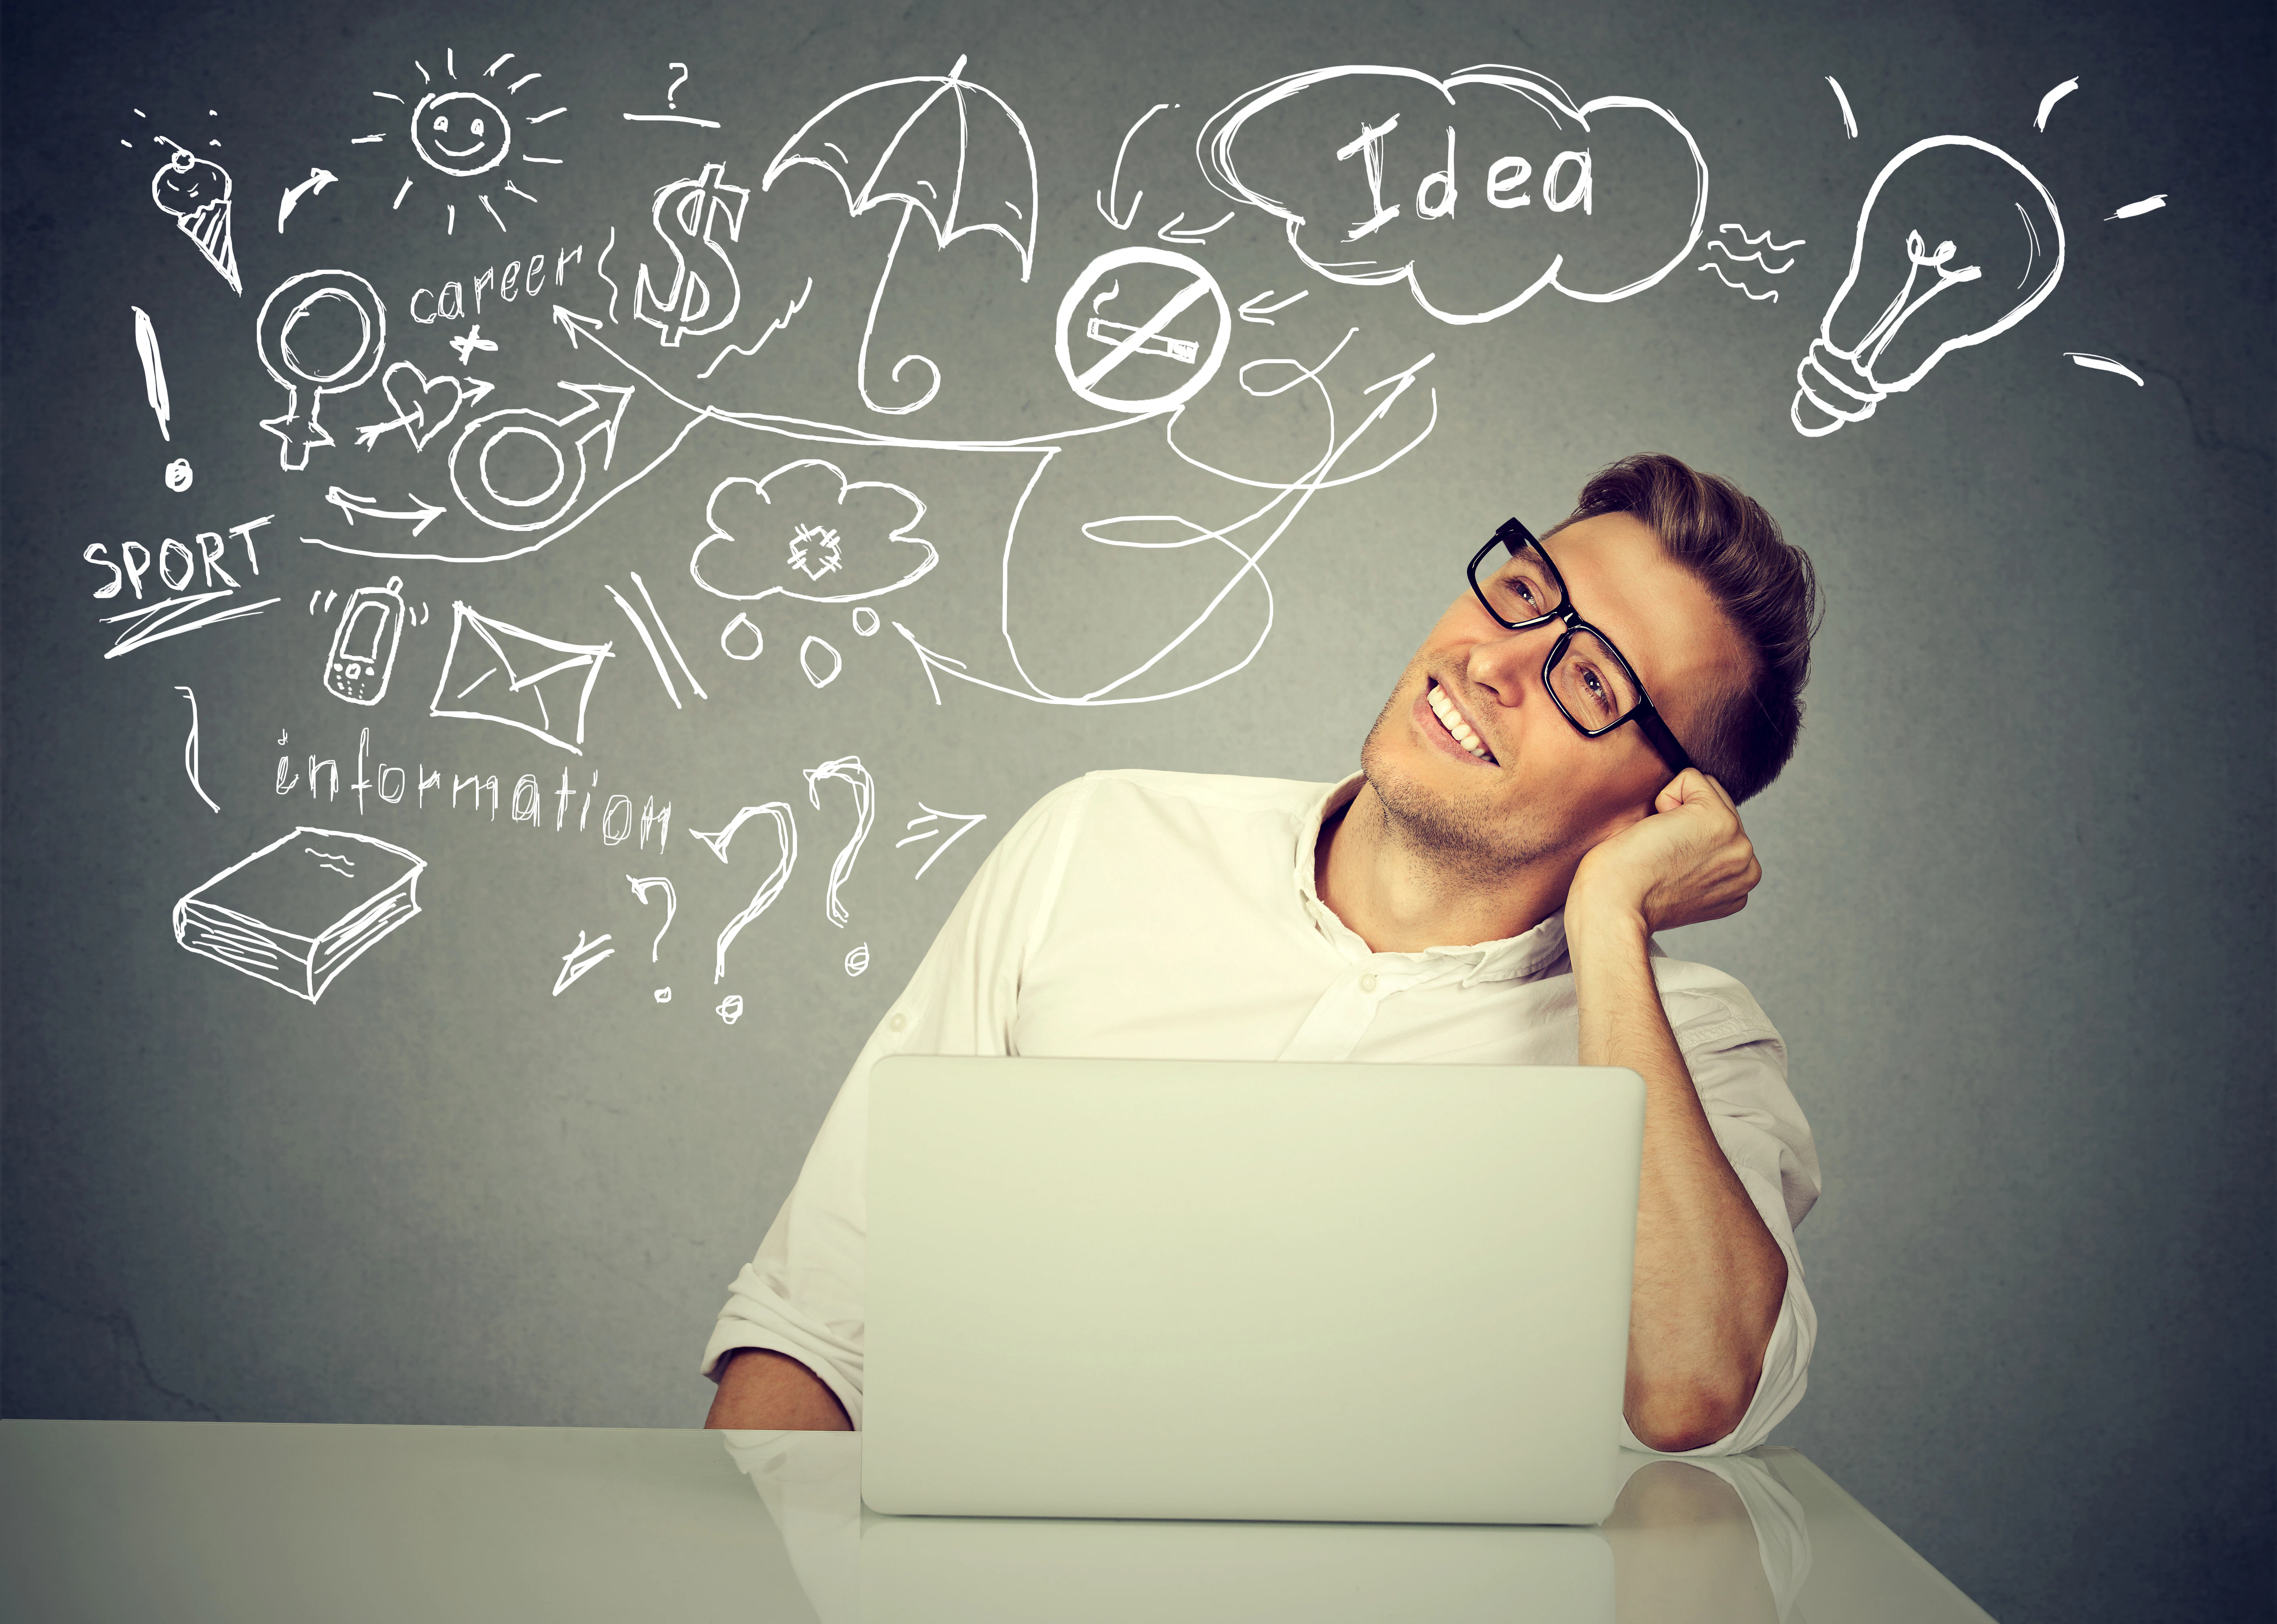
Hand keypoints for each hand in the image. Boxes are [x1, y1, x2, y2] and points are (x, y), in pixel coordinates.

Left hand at [1569, 770, 1760, 933]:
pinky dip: (1665, 796)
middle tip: (1660, 857)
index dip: (1686, 838)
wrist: (1614, 904)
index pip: (1721, 833)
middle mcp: (1747, 866)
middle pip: (1719, 807)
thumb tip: (1693, 834)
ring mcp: (1738, 842)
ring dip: (1675, 811)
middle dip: (1684, 821)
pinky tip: (1656, 831)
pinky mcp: (1718, 820)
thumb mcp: (1681, 882)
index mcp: (1740, 884)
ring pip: (1706, 790)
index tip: (1667, 867)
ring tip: (1659, 847)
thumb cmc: (1628, 893)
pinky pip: (1691, 778)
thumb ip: (1702, 862)